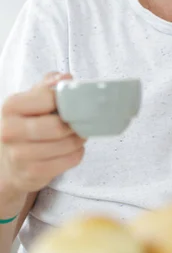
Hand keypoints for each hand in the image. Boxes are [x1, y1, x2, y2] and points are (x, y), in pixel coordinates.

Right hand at [0, 72, 85, 196]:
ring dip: (79, 138)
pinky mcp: (32, 173)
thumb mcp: (32, 99)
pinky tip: (72, 148)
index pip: (49, 97)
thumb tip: (66, 78)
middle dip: (75, 123)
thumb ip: (49, 84)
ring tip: (78, 133)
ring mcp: (19, 155)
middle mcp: (10, 131)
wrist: (9, 162)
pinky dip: (77, 152)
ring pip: (67, 144)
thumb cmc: (26, 123)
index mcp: (11, 106)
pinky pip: (70, 160)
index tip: (75, 101)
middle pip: (58, 126)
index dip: (67, 99)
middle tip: (81, 120)